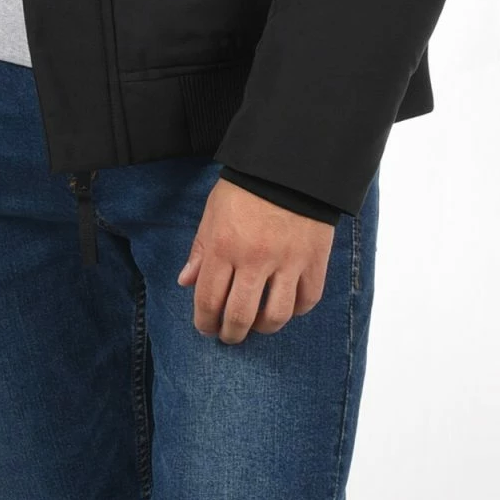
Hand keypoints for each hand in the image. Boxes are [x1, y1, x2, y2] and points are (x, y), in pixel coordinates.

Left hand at [178, 178, 333, 342]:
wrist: (292, 165)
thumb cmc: (246, 187)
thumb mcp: (213, 212)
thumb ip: (200, 250)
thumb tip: (186, 282)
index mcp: (223, 247)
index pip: (208, 300)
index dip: (204, 323)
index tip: (206, 327)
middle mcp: (254, 259)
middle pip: (240, 316)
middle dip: (230, 333)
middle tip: (229, 334)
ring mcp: (287, 262)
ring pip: (275, 316)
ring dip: (262, 328)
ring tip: (257, 324)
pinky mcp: (314, 261)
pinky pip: (306, 300)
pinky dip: (295, 310)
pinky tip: (285, 305)